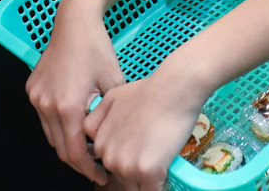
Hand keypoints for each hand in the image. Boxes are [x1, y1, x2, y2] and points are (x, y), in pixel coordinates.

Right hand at [27, 0, 125, 183]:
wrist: (74, 22)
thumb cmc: (97, 49)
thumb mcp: (114, 82)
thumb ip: (111, 114)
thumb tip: (118, 136)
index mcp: (68, 107)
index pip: (74, 153)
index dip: (88, 170)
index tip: (101, 177)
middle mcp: (46, 106)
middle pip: (60, 149)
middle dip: (79, 162)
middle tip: (97, 168)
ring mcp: (36, 98)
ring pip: (50, 136)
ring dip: (67, 145)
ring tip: (88, 149)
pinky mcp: (32, 90)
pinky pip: (45, 119)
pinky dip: (59, 128)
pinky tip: (76, 126)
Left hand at [85, 60, 211, 190]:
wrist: (174, 89)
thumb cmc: (150, 90)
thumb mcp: (112, 98)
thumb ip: (98, 119)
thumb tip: (94, 135)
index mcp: (100, 143)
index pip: (112, 163)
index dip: (129, 158)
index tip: (140, 150)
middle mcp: (109, 156)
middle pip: (123, 177)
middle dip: (137, 169)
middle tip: (153, 150)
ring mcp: (126, 165)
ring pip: (137, 185)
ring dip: (148, 177)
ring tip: (161, 156)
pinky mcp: (147, 171)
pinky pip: (151, 190)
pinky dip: (160, 184)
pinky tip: (166, 170)